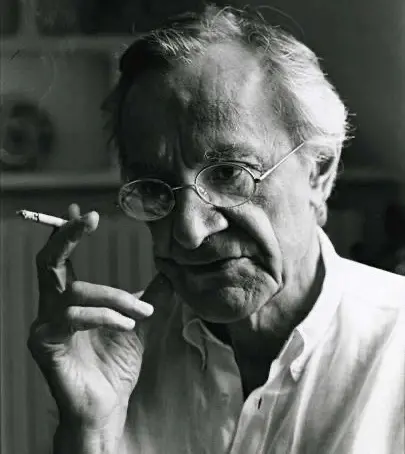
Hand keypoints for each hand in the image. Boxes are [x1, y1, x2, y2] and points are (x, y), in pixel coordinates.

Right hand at [28, 204, 169, 433]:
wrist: (108, 406)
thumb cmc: (116, 365)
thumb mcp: (139, 322)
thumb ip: (151, 295)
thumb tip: (170, 268)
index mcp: (71, 299)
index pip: (64, 257)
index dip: (69, 231)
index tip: (81, 209)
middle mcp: (52, 307)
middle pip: (48, 261)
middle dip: (67, 235)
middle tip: (89, 218)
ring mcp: (45, 326)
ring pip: (73, 292)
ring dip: (114, 297)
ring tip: (141, 314)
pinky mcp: (45, 346)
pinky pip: (72, 319)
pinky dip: (104, 317)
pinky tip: (127, 327)